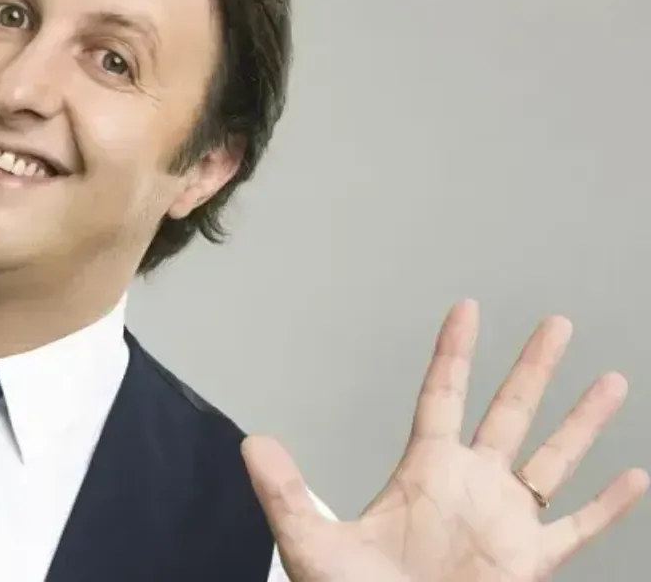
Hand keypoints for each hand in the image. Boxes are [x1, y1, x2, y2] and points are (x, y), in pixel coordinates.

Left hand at [242, 300, 647, 581]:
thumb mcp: (311, 542)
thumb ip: (285, 491)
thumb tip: (253, 443)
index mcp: (424, 472)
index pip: (443, 396)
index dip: (455, 353)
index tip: (467, 308)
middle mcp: (471, 486)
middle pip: (509, 412)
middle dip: (533, 369)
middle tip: (556, 323)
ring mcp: (504, 522)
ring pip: (553, 460)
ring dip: (582, 423)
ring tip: (611, 381)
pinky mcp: (530, 563)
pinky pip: (577, 528)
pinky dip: (609, 507)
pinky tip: (634, 476)